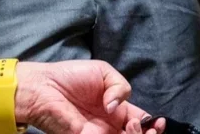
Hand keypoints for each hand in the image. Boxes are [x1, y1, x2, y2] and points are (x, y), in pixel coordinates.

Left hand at [14, 60, 166, 133]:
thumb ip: (121, 87)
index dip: (152, 124)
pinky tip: (122, 129)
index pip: (140, 121)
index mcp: (116, 109)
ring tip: (132, 126)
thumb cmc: (70, 76)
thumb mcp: (104, 72)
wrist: (42, 86)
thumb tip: (117, 108)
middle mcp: (109, 125)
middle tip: (143, 126)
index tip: (157, 122)